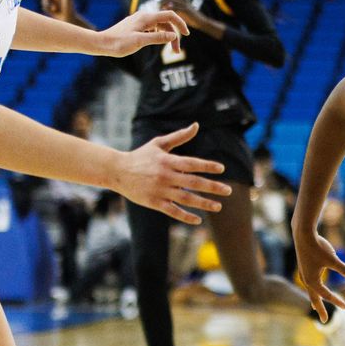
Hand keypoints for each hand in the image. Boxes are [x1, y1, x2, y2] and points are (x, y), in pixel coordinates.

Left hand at [99, 9, 188, 56]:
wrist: (102, 43)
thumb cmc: (119, 43)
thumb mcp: (140, 41)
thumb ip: (158, 37)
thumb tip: (174, 36)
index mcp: (146, 18)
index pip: (169, 16)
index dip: (180, 24)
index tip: (186, 35)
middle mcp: (144, 17)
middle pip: (166, 23)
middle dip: (174, 36)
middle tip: (176, 52)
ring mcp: (140, 21)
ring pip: (160, 27)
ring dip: (167, 37)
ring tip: (170, 51)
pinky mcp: (137, 27)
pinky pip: (154, 29)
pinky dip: (160, 36)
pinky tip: (158, 44)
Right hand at [113, 124, 231, 223]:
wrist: (116, 171)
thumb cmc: (141, 156)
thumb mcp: (159, 144)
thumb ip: (179, 136)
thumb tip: (196, 125)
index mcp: (167, 161)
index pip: (191, 163)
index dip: (207, 166)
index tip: (221, 169)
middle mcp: (165, 176)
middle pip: (192, 182)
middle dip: (212, 187)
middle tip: (228, 191)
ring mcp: (159, 190)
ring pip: (185, 198)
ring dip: (203, 203)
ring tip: (218, 206)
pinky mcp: (154, 202)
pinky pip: (172, 211)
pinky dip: (185, 216)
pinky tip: (198, 220)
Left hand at [157, 0, 203, 29]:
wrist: (202, 22)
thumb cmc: (192, 18)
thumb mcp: (183, 10)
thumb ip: (176, 7)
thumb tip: (165, 7)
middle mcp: (184, 0)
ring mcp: (186, 5)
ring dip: (165, 1)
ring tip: (160, 5)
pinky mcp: (187, 11)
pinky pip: (177, 7)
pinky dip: (170, 7)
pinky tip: (165, 9)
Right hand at [294, 227, 344, 321]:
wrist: (303, 234)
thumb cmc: (317, 246)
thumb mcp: (332, 258)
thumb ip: (343, 268)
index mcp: (312, 280)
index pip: (326, 295)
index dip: (336, 301)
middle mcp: (306, 279)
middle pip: (314, 298)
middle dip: (320, 309)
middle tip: (324, 321)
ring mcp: (303, 274)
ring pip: (310, 291)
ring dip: (315, 299)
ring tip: (316, 307)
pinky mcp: (304, 268)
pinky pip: (309, 283)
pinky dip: (312, 289)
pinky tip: (313, 288)